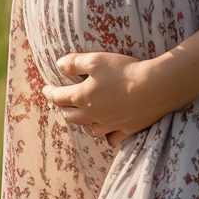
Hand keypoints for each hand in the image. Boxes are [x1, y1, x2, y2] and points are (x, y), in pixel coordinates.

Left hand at [43, 9, 198, 146]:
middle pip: (72, 116)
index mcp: (82, 97)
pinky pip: (112, 138)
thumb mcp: (95, 60)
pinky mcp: (127, 130)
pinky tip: (108, 131)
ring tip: (84, 116)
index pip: (59, 97)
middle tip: (62, 103)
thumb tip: (58, 65)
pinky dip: (107, 135)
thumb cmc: (122, 71)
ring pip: (90, 129)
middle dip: (64, 108)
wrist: (153, 88)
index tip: (45, 89)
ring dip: (84, 122)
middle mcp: (93, 115)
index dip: (50, 92)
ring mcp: (110, 125)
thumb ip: (75, 63)